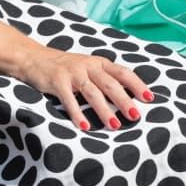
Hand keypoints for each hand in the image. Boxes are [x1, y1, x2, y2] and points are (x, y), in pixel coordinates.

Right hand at [13, 44, 151, 129]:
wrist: (35, 58)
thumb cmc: (67, 68)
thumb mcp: (89, 68)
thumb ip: (104, 79)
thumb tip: (127, 98)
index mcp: (100, 63)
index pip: (123, 73)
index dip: (137, 85)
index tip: (149, 99)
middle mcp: (89, 66)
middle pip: (110, 84)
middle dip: (124, 101)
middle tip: (135, 116)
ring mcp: (73, 73)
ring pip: (93, 93)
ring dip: (104, 110)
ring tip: (114, 125)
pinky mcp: (57, 82)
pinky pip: (69, 100)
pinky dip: (78, 114)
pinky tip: (85, 127)